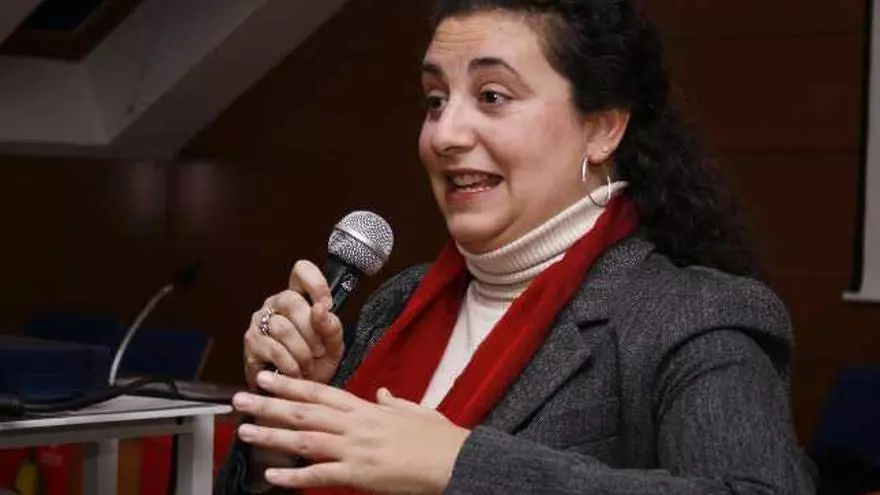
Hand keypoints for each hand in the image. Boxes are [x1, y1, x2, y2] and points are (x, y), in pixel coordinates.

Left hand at [233, 371, 470, 494]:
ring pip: (304, 439)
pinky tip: (272, 477)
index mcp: (367, 409)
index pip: (320, 392)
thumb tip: (381, 394)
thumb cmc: (438, 438)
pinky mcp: (360, 475)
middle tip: (240, 398)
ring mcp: (355, 449)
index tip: (266, 376)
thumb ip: (392, 402)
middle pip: (304, 412)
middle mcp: (355, 425)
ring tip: (244, 432)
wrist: (456, 461)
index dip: (290, 384)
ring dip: (271, 435)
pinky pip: (320, 475)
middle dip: (269, 404)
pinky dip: (295, 477)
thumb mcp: (413, 411)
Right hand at [243, 260, 344, 387]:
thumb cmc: (315, 364)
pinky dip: (291, 364)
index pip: (301, 271)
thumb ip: (331, 326)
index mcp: (298, 297)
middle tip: (319, 350)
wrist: (296, 393)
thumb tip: (322, 309)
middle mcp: (275, 303)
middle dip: (311, 329)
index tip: (327, 305)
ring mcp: (260, 321)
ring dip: (302, 352)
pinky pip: (274, 349)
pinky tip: (296, 372)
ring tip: (308, 365)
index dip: (315, 283)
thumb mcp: (332, 345)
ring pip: (283, 328)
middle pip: (291, 300)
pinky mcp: (251, 343)